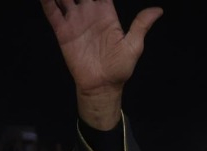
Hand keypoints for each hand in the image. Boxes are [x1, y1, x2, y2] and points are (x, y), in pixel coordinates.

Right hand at [40, 0, 162, 128]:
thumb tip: (159, 10)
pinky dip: (47, 2)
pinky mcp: (63, 32)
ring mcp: (75, 21)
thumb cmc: (120, 67)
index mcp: (107, 14)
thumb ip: (141, 25)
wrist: (102, 85)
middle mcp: (89, 14)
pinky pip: (53, 13)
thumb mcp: (134, 45)